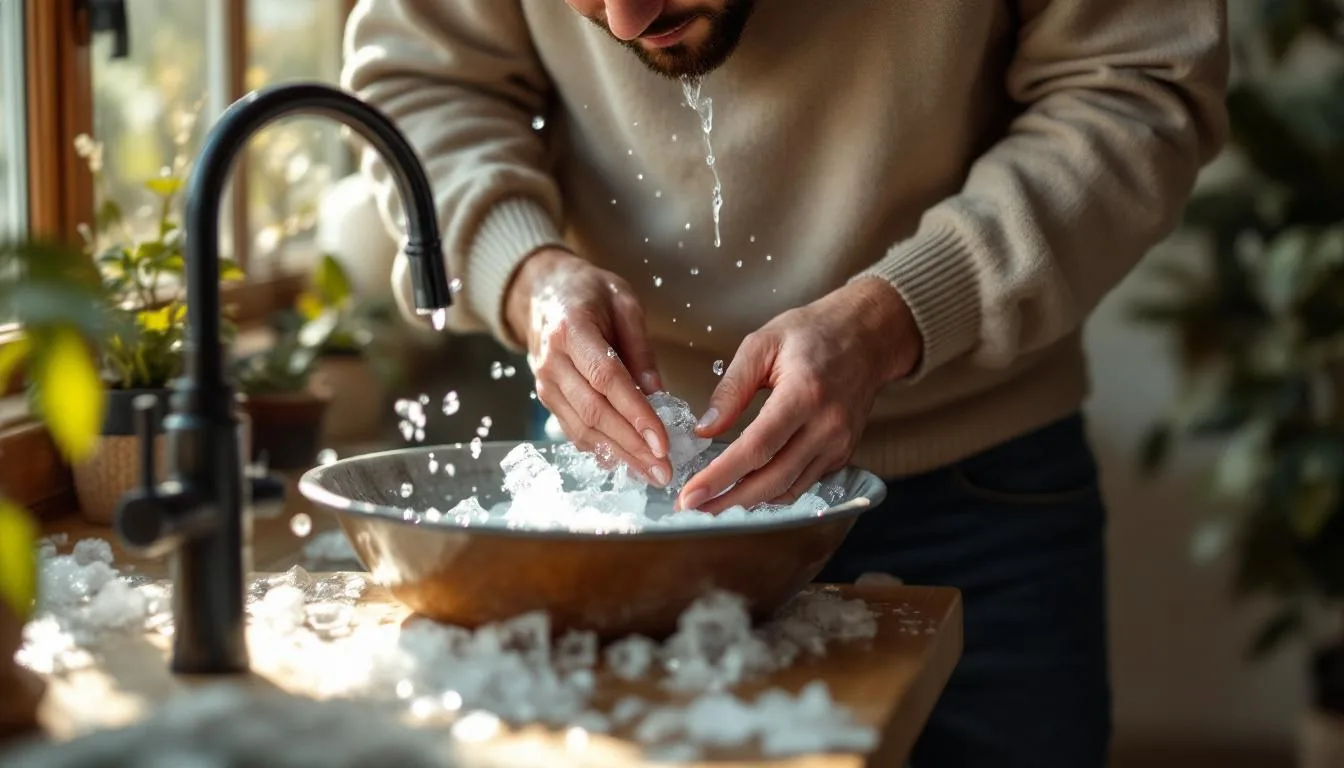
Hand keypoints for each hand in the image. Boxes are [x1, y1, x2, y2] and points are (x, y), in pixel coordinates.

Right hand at [505, 247, 672, 486]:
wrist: (542, 292)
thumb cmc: (589, 292)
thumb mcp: (624, 302)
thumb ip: (641, 348)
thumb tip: (659, 394)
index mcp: (572, 329)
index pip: (606, 379)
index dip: (635, 413)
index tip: (662, 441)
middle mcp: (552, 361)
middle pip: (594, 411)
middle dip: (631, 445)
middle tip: (664, 469)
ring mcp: (545, 383)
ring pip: (582, 428)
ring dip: (619, 455)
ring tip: (651, 473)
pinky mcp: (546, 398)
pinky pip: (574, 430)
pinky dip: (601, 449)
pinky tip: (627, 462)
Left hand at [676, 277, 921, 511]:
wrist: (868, 336)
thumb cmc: (814, 333)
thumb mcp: (763, 344)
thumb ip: (732, 388)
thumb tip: (705, 428)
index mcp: (804, 395)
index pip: (757, 447)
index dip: (721, 475)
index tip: (691, 493)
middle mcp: (826, 426)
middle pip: (773, 479)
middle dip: (730, 501)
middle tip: (694, 509)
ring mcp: (839, 444)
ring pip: (790, 489)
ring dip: (750, 503)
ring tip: (714, 506)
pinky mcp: (842, 453)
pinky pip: (804, 483)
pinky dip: (774, 491)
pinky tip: (748, 491)